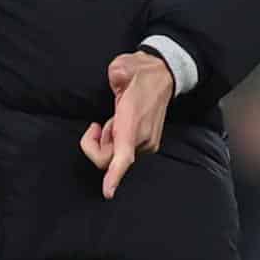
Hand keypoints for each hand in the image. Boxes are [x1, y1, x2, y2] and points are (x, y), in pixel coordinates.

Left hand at [79, 50, 172, 198]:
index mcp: (133, 121)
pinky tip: (121, 124)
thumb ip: (117, 76)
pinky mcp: (149, 144)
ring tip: (114, 118)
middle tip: (97, 125)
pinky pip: (123, 153)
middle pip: (110, 159)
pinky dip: (115, 141)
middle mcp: (142, 137)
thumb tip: (118, 80)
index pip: (124, 154)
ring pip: (116, 157)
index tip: (107, 192)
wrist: (164, 74)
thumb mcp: (123, 67)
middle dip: (95, 146)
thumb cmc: (140, 72)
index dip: (114, 174)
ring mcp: (147, 143)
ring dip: (107, 141)